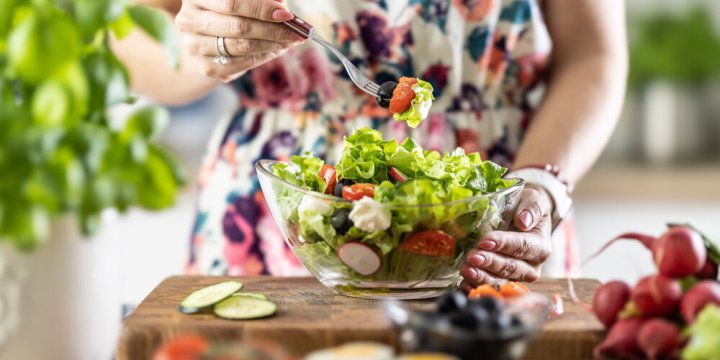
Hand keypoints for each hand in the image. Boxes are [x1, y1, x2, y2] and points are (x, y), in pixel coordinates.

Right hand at [176, 0, 304, 81]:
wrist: (208, 30)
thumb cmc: (231, 6)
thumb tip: (282, 9)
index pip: (231, 2)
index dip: (261, 8)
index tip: (286, 14)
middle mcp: (188, 20)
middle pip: (238, 27)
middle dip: (273, 30)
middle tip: (296, 32)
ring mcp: (194, 46)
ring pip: (241, 48)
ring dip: (272, 45)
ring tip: (290, 41)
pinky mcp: (205, 67)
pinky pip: (241, 65)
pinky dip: (263, 57)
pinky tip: (275, 50)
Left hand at [460, 184, 553, 290]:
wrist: (523, 217)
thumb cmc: (527, 207)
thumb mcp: (533, 200)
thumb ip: (532, 208)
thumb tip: (524, 220)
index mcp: (541, 246)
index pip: (522, 246)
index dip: (503, 244)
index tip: (485, 241)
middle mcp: (532, 266)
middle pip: (510, 267)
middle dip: (490, 262)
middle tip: (472, 257)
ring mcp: (517, 276)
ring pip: (500, 280)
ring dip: (481, 276)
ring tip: (466, 270)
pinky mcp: (503, 281)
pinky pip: (490, 286)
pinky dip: (476, 287)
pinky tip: (464, 285)